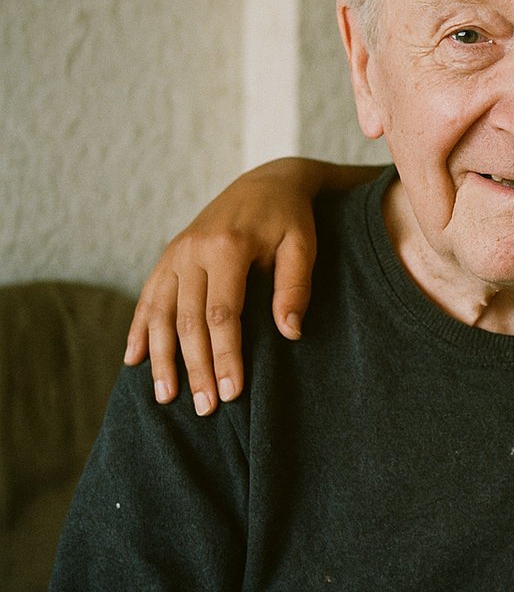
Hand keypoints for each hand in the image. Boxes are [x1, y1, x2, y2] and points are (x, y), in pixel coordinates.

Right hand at [127, 157, 325, 414]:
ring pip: (161, 314)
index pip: (222, 315)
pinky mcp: (168, 256)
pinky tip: (133, 359)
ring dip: (161, 359)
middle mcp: (193, 250)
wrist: (266, 182)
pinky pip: (148, 297)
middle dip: (195, 368)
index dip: (225, 356)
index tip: (231, 393)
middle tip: (205, 409)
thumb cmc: (291, 218)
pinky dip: (139, 330)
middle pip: (188, 321)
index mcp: (227, 247)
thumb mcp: (303, 245)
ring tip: (167, 398)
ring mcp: (175, 253)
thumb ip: (295, 287)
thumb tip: (290, 333)